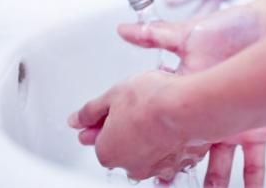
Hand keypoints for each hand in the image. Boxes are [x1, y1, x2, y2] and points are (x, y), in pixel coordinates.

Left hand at [68, 71, 209, 182]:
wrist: (189, 107)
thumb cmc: (150, 100)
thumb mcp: (112, 96)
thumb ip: (91, 111)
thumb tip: (76, 120)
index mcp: (108, 152)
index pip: (100, 139)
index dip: (106, 121)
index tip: (116, 108)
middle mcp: (131, 167)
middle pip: (124, 148)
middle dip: (128, 130)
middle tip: (138, 106)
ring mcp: (158, 168)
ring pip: (149, 152)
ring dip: (151, 136)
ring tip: (159, 110)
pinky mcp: (182, 163)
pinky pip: (172, 153)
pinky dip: (172, 141)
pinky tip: (175, 123)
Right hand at [118, 5, 265, 186]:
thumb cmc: (233, 27)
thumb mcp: (188, 33)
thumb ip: (155, 34)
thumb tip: (125, 30)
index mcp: (188, 91)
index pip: (162, 120)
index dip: (148, 139)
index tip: (135, 160)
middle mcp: (209, 111)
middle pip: (187, 149)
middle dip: (175, 170)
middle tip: (163, 184)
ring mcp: (232, 122)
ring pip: (219, 162)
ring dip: (212, 181)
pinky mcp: (256, 126)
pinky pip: (254, 161)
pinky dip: (252, 179)